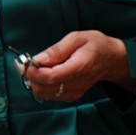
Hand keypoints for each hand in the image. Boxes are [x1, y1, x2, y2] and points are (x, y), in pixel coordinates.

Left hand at [14, 30, 130, 101]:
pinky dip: (42, 85)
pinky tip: (47, 74)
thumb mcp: (77, 38)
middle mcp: (76, 84)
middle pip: (43, 87)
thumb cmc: (96, 45)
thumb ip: (57, 50)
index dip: (33, 72)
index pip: (51, 77)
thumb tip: (37, 60)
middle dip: (30, 76)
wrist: (112, 60)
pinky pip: (49, 95)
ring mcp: (74, 92)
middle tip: (28, 62)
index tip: (23, 63)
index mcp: (79, 67)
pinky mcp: (71, 96)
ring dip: (35, 81)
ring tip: (39, 66)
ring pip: (43, 93)